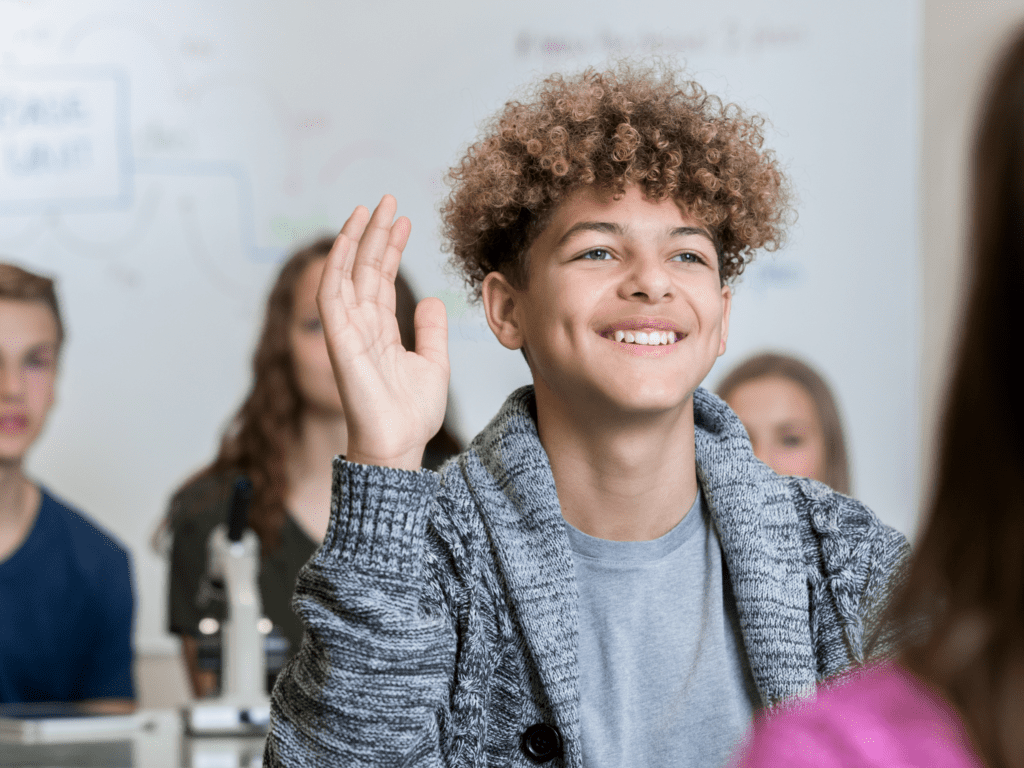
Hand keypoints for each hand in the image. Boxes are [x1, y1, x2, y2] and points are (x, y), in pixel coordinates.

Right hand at [318, 195, 448, 469]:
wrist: (400, 445)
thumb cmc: (412, 414)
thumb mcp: (433, 363)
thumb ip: (431, 330)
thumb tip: (432, 300)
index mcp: (381, 331)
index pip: (382, 280)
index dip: (391, 249)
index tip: (404, 220)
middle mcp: (361, 326)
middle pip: (365, 269)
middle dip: (376, 233)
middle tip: (388, 200)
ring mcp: (347, 332)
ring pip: (347, 274)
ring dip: (356, 239)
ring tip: (372, 207)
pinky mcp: (339, 340)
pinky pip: (332, 294)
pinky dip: (338, 264)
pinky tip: (350, 237)